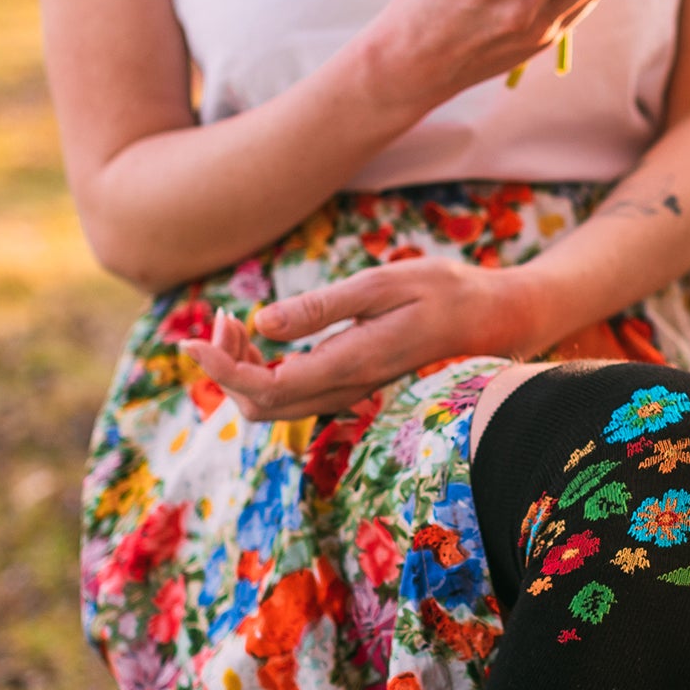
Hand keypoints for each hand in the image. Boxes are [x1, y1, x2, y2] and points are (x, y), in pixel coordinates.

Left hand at [179, 260, 538, 420]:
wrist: (497, 320)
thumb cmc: (448, 292)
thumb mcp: (385, 284)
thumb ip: (325, 308)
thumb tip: (264, 323)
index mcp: (353, 364)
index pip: (268, 386)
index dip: (221, 368)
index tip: (192, 338)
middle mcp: (348, 390)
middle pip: (261, 405)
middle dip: (226, 366)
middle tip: (220, 317)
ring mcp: (350, 394)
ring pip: (274, 405)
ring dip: (242, 369)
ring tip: (235, 321)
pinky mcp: (350, 386)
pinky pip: (292, 394)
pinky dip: (263, 368)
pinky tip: (264, 333)